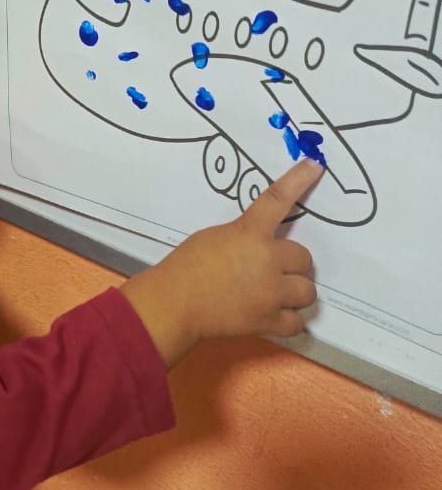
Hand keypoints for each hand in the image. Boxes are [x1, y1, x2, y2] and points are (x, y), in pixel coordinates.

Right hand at [123, 159, 322, 368]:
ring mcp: (271, 294)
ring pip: (307, 291)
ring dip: (294, 292)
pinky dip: (288, 320)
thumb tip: (262, 248)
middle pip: (304, 258)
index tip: (315, 167)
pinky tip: (274, 315)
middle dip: (291, 265)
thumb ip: (244, 238)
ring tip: (275, 295)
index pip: (277, 200)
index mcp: (250, 234)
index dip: (298, 181)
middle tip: (271, 271)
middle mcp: (267, 261)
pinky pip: (297, 322)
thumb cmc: (186, 266)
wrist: (175, 304)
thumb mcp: (215, 238)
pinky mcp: (268, 321)